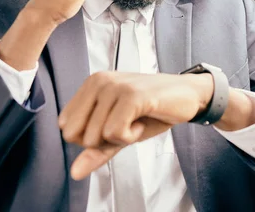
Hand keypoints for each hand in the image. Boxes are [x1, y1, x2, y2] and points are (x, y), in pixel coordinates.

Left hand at [58, 71, 213, 179]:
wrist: (188, 96)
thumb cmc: (152, 111)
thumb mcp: (120, 133)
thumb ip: (96, 150)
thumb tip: (75, 172)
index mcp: (91, 84)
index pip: (66, 127)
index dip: (92, 137)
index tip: (116, 123)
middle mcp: (99, 81)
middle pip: (76, 135)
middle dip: (103, 139)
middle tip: (127, 123)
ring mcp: (114, 87)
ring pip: (94, 136)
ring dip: (121, 137)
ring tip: (137, 119)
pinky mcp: (131, 96)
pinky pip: (114, 134)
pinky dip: (131, 137)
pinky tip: (143, 121)